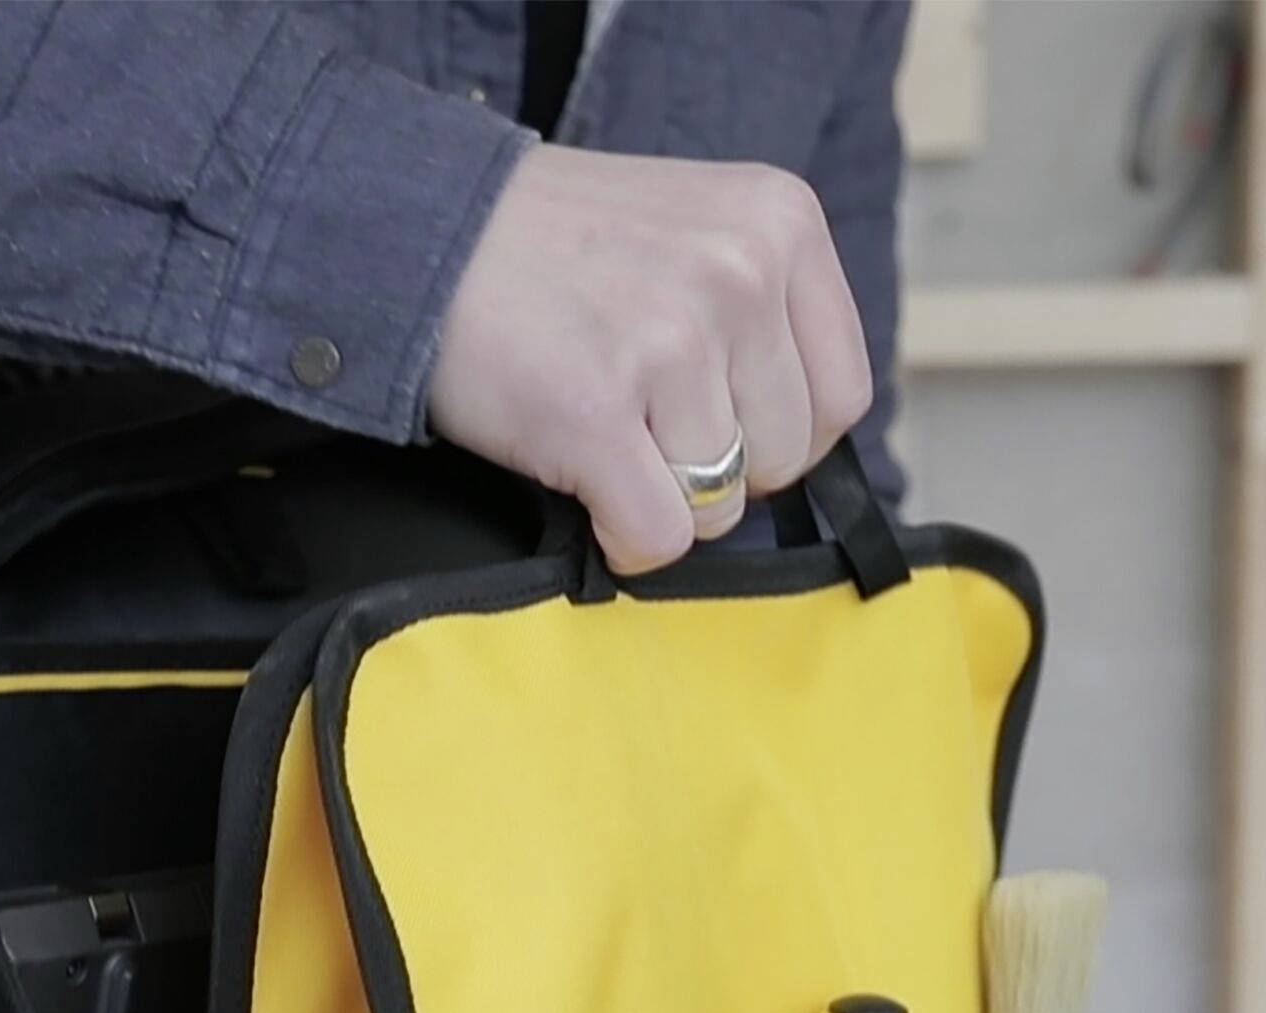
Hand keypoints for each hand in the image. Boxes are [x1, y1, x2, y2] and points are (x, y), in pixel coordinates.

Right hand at [428, 145, 872, 573]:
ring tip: (600, 426)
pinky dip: (620, 537)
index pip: (841, 397)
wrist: (425, 231)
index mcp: (781, 223)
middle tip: (641, 420)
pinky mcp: (595, 411)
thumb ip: (765, 319)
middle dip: (716, 469)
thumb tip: (797, 456)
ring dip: (658, 496)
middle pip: (783, 460)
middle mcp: (740, 272)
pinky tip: (585, 487)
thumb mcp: (696, 235)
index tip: (714, 419)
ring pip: (720, 507)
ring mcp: (670, 341)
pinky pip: (656, 537)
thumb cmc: (559, 253)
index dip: (777, 437)